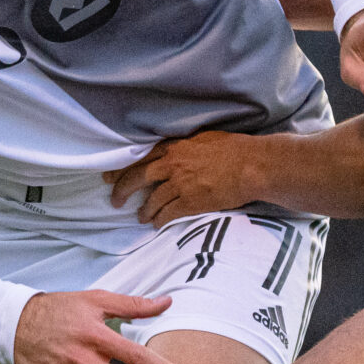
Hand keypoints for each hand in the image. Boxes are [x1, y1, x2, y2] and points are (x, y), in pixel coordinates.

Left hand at [107, 133, 257, 227]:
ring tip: (140, 217)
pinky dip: (159, 221)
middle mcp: (172, 164)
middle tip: (115, 200)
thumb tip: (175, 151)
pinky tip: (156, 224)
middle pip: (137, 177)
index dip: (123, 169)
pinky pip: (168, 214)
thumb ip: (184, 146)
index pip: (140, 158)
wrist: (252, 165)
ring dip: (144, 211)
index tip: (111, 176)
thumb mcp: (204, 138)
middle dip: (122, 189)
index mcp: (175, 147)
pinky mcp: (191, 202)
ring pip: (152, 200)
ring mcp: (180, 184)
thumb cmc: (235, 149)